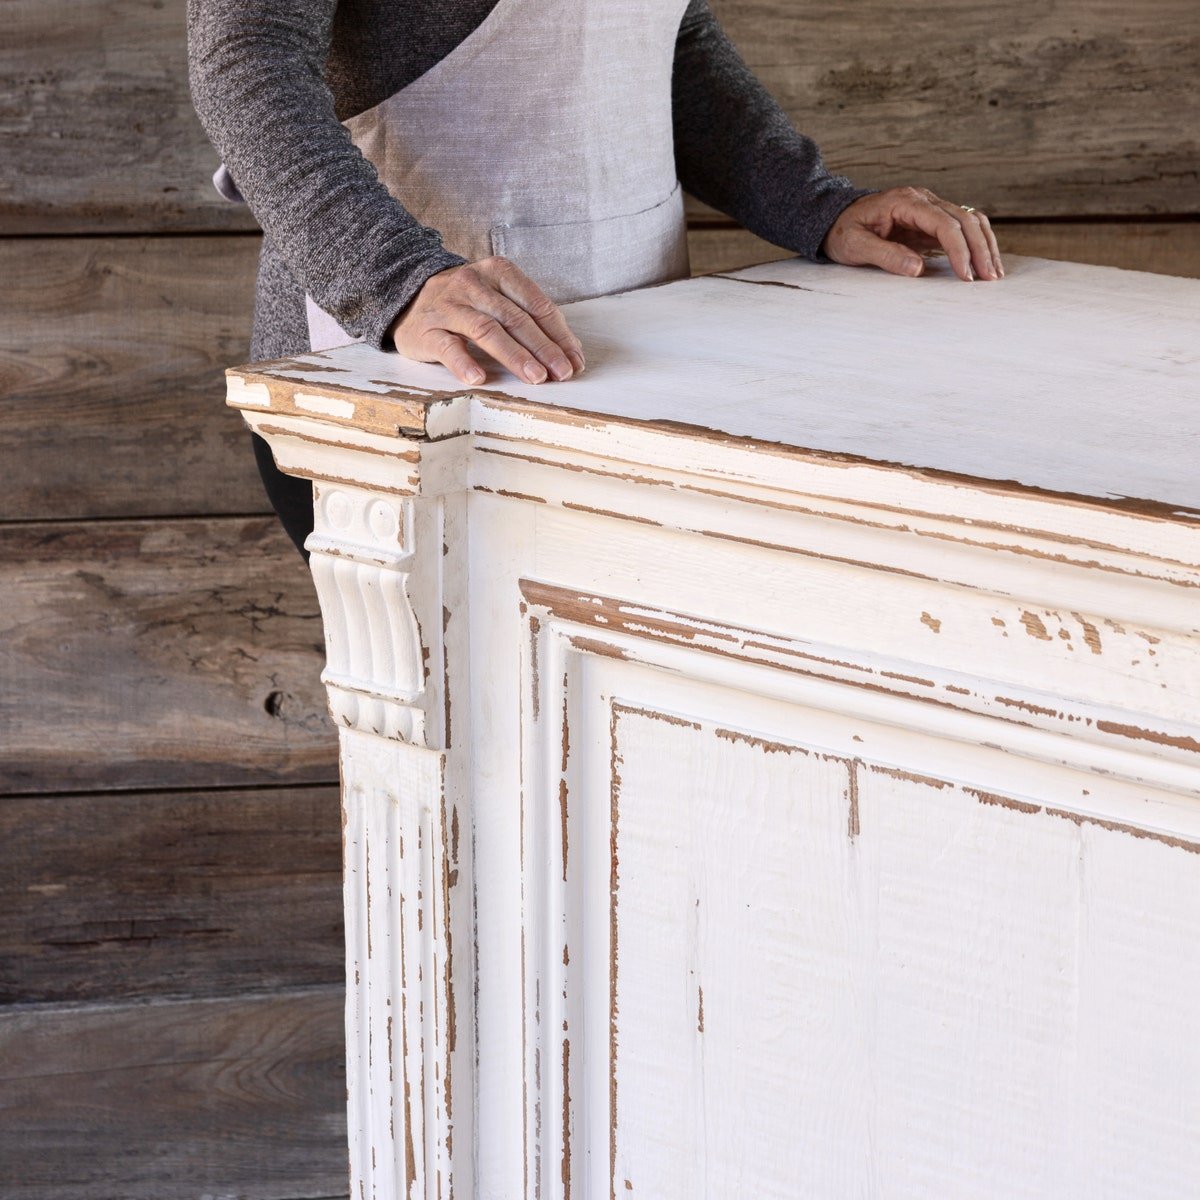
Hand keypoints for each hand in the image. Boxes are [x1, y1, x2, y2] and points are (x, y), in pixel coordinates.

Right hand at [388, 256, 584, 385]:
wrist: (407, 298)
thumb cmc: (465, 303)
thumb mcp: (497, 298)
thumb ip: (529, 319)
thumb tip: (569, 354)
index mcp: (498, 272)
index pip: (536, 304)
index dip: (558, 334)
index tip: (574, 361)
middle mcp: (473, 285)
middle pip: (515, 318)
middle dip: (543, 348)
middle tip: (562, 373)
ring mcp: (449, 306)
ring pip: (486, 330)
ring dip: (514, 356)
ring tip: (535, 378)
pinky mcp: (427, 330)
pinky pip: (448, 347)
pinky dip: (464, 363)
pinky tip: (479, 379)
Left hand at [822, 187, 1003, 281]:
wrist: (834, 218)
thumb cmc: (842, 231)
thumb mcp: (854, 246)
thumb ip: (884, 255)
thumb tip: (917, 269)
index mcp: (905, 202)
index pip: (943, 223)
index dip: (958, 249)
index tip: (965, 275)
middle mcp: (923, 200)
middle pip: (964, 219)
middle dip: (980, 249)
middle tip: (988, 279)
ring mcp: (929, 208)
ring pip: (969, 220)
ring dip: (984, 246)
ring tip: (993, 274)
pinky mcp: (931, 221)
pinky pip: (962, 229)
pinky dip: (976, 244)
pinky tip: (983, 263)